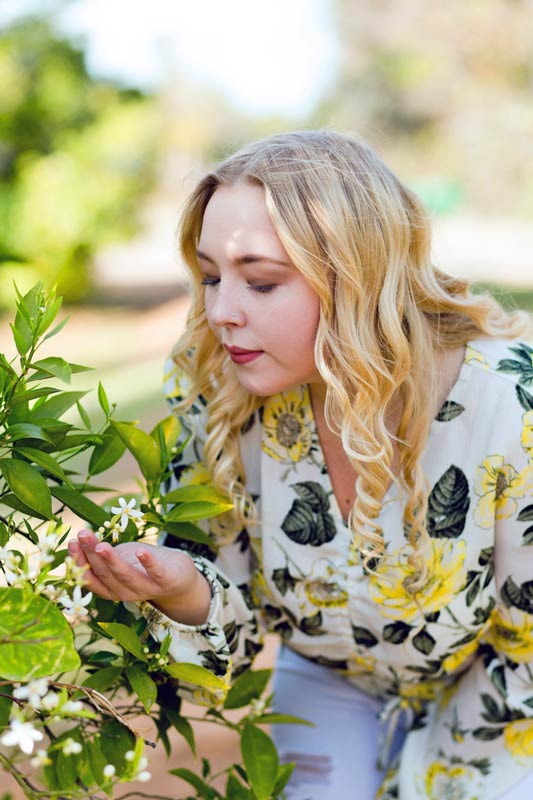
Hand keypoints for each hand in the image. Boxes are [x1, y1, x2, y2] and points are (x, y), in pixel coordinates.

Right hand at [68, 530, 210, 624]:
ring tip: (101, 545)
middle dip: (92, 554)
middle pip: (106, 574)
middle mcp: (126, 592)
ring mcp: (147, 588)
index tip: (70, 543)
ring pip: (126, 576)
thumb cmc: (144, 566)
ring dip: (112, 561)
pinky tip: (140, 551)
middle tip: (82, 535)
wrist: (180, 578)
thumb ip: (103, 555)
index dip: (79, 562)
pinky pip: (157, 573)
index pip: (91, 577)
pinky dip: (148, 563)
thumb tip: (78, 539)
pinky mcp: (167, 581)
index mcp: (112, 588)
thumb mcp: (121, 559)